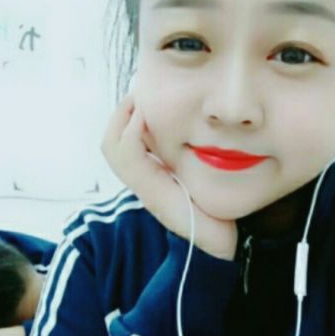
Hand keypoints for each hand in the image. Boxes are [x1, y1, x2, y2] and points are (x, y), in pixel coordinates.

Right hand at [101, 93, 237, 259]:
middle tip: (138, 93)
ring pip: (114, 149)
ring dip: (123, 119)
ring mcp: (146, 190)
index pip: (121, 143)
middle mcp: (143, 184)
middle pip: (111, 144)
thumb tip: (196, 123)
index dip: (125, 118)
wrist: (223, 242)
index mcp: (152, 177)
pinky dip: (132, 135)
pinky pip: (130, 160)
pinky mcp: (154, 195)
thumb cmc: (216, 210)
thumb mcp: (201, 174)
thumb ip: (191, 154)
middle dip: (120, 114)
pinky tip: (143, 118)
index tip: (141, 95)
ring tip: (139, 100)